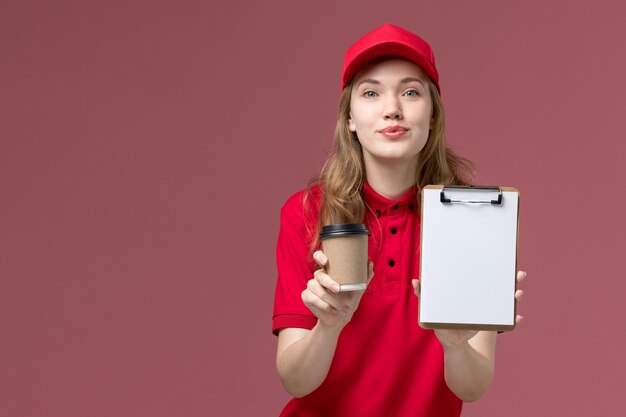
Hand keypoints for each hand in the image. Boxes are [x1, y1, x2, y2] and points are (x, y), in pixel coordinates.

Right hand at [301, 250, 373, 329]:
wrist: (340, 318)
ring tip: (340, 307)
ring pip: (315, 286)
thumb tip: (370, 263)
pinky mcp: (306, 296)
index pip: (319, 256)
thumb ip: (364, 276)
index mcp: (329, 269)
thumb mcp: (358, 289)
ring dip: (328, 298)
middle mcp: (319, 275)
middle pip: (318, 274)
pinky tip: (332, 309)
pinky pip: (312, 298)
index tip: (325, 261)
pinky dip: (323, 305)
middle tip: (338, 289)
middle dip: (328, 282)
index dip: (320, 256)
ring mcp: (311, 285)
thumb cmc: (349, 300)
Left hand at [411, 270, 526, 347]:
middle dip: (511, 278)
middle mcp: (482, 297)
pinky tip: (518, 317)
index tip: (500, 256)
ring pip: (506, 300)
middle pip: (499, 284)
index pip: (483, 274)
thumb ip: (423, 295)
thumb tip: (415, 281)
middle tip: (519, 273)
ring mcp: (488, 310)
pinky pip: (506, 320)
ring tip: (519, 293)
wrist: (452, 342)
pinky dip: (513, 319)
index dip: (493, 265)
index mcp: (469, 289)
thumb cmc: (441, 321)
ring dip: (515, 296)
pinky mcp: (490, 323)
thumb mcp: (431, 309)